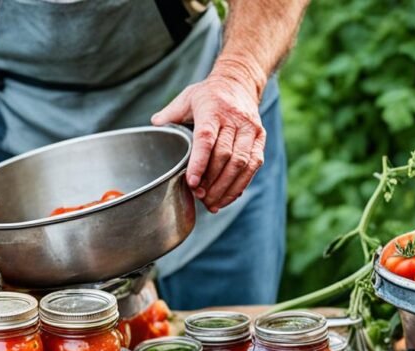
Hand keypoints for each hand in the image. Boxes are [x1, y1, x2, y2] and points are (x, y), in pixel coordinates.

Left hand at [152, 62, 265, 212]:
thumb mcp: (186, 98)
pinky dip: (240, 184)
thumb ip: (170, 114)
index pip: (206, 139)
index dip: (200, 163)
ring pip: (241, 163)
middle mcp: (234, 119)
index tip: (192, 183)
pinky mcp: (260, 138)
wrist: (239, 82)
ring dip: (226, 187)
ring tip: (212, 203)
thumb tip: (154, 125)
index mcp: (212, 108)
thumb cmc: (208, 94)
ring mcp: (250, 129)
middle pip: (225, 155)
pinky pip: (253, 165)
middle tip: (199, 197)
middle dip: (212, 181)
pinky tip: (228, 197)